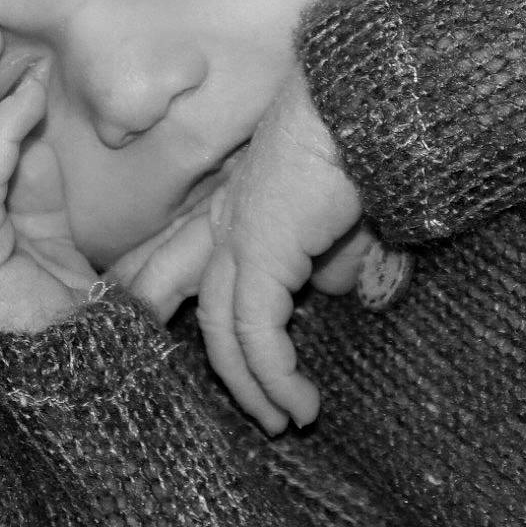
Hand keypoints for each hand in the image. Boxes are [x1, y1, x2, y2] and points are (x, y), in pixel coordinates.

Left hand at [196, 73, 363, 432]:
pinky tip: (300, 403)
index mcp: (239, 202)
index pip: (180, 252)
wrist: (367, 106)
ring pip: (222, 329)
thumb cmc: (361, 145)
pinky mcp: (262, 254)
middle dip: (184, 344)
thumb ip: (331, 252)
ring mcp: (237, 237)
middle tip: (203, 394)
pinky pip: (257, 333)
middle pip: (175, 287)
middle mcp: (225, 219)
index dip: (161, 289)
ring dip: (254, 384)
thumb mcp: (345, 214)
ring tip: (285, 420)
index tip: (158, 324)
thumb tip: (334, 285)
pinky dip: (276, 376)